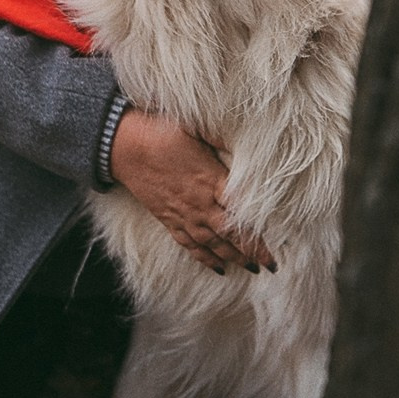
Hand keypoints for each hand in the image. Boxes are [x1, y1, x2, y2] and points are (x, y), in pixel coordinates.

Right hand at [108, 109, 275, 274]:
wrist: (124, 146)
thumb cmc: (162, 132)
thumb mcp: (197, 129)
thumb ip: (222, 137)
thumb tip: (247, 138)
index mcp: (211, 180)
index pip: (240, 212)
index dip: (257, 232)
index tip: (274, 244)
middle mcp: (199, 202)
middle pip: (230, 233)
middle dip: (251, 251)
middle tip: (270, 266)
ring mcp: (183, 214)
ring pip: (212, 243)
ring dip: (232, 258)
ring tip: (250, 269)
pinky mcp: (168, 219)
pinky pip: (188, 244)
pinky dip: (204, 258)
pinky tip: (217, 268)